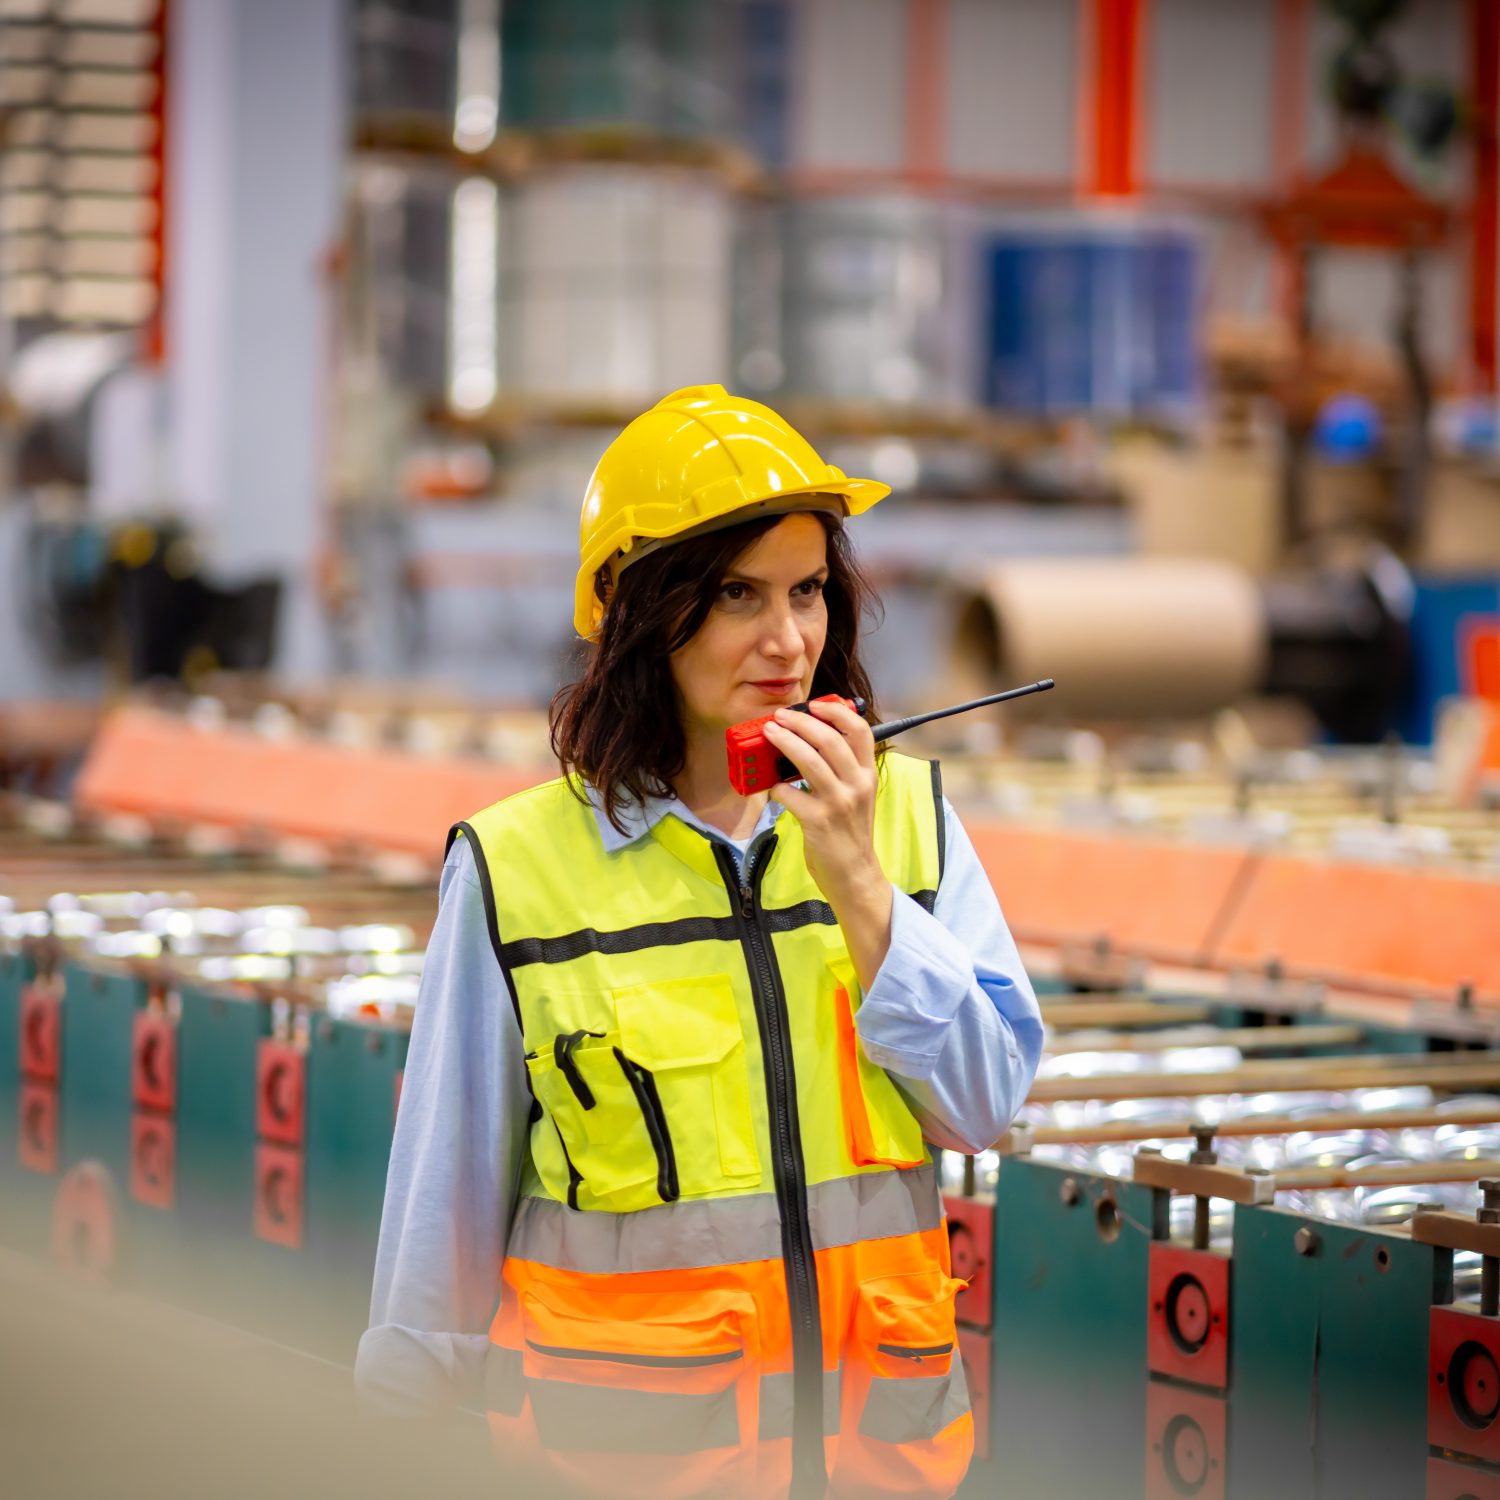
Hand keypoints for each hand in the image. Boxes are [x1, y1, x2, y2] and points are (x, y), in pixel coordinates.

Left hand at [762, 700, 892, 987]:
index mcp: (867, 774)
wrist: (854, 874)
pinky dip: (776, 786)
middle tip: (780, 717)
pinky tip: (770, 786)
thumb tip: (808, 742)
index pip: (859, 730)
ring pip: (809, 761)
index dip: (835, 712)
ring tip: (769, 733)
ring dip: (785, 742)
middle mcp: (857, 785)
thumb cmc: (850, 832)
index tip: (814, 705)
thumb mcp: (857, 795)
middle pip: (830, 739)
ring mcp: (838, 803)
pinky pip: (790, 794)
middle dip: (801, 722)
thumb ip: (841, 769)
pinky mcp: (818, 822)